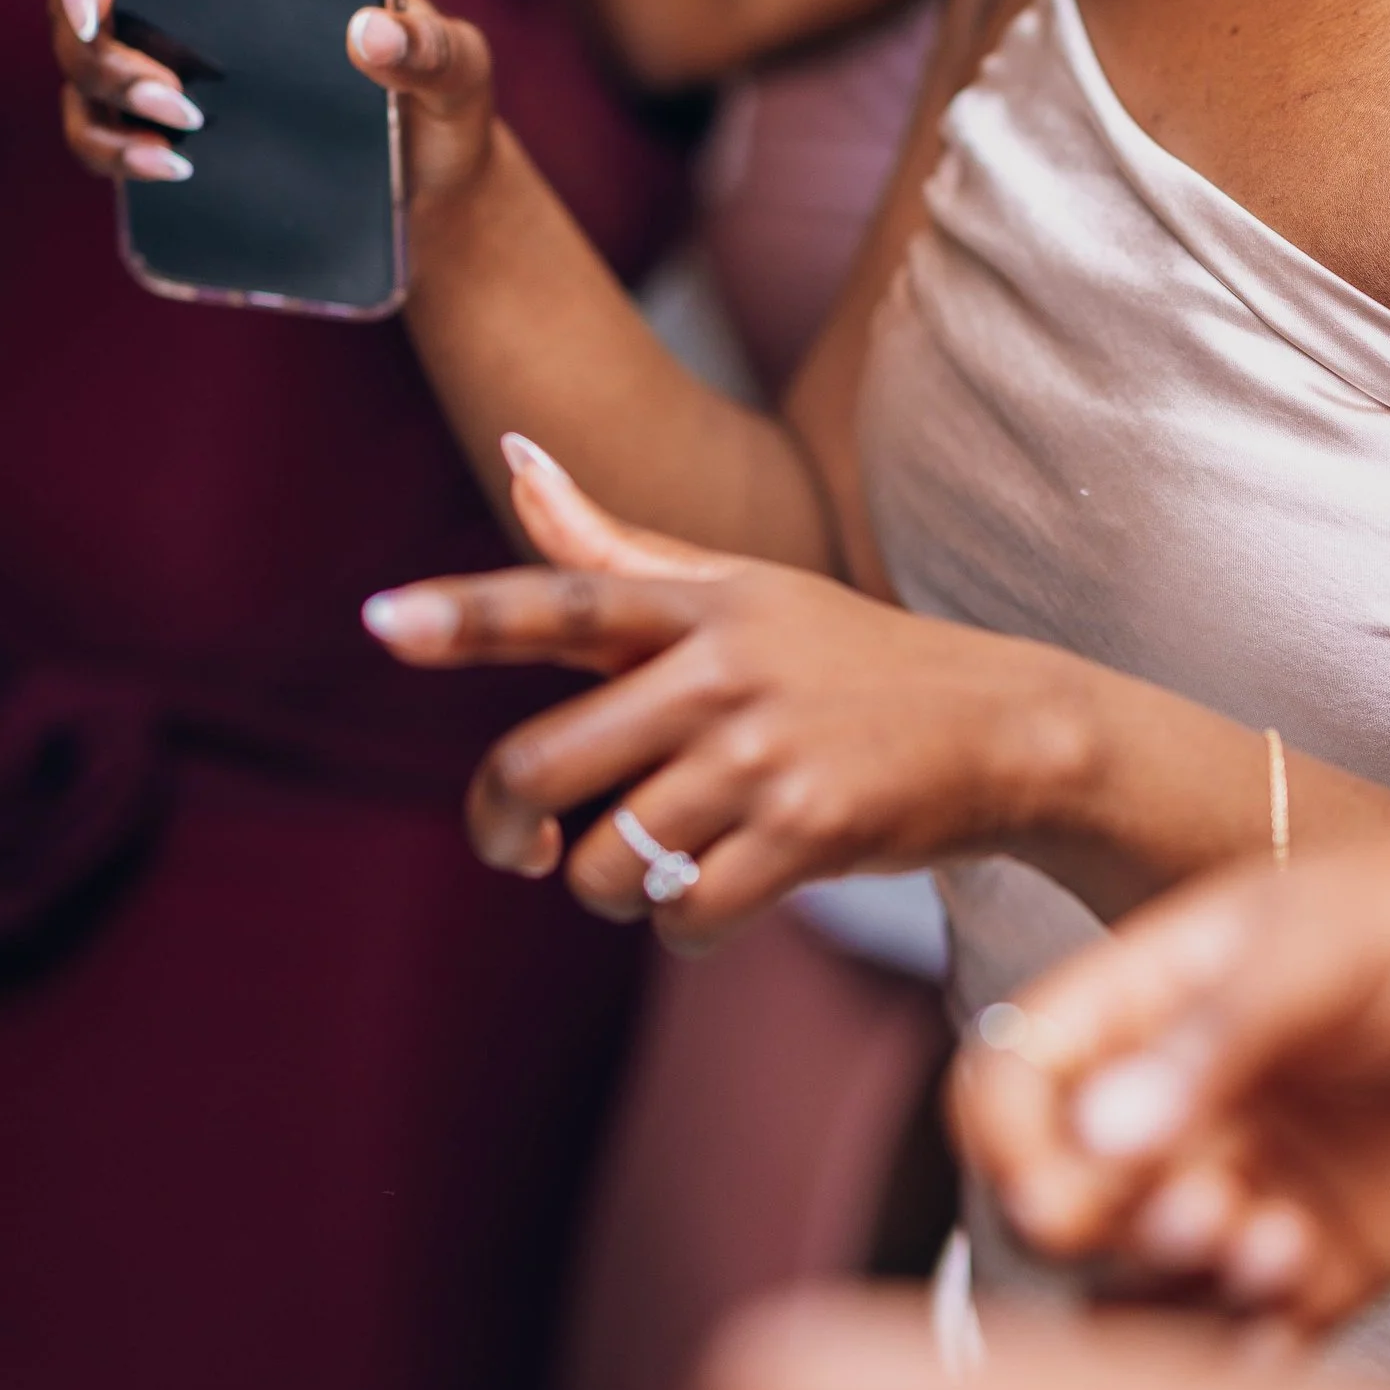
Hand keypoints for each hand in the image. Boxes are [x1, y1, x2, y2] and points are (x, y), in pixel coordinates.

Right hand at [28, 0, 499, 214]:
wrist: (429, 185)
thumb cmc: (442, 99)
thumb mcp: (458, 67)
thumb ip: (433, 48)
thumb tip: (371, 32)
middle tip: (98, 18)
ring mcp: (165, 50)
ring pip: (75, 42)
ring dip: (99, 71)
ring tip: (178, 115)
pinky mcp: (157, 125)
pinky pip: (93, 126)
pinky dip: (110, 143)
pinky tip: (165, 161)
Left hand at [360, 438, 1070, 945]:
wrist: (1007, 726)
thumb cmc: (849, 660)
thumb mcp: (741, 591)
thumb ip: (615, 549)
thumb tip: (513, 458)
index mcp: (700, 604)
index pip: (565, 601)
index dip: (468, 615)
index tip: (382, 622)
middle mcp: (724, 670)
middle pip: (546, 767)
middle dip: (509, 828)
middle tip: (524, 848)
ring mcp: (766, 754)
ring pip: (610, 861)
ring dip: (615, 887)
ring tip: (665, 863)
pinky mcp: (809, 833)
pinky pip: (686, 917)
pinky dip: (686, 931)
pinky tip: (721, 900)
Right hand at [954, 818, 1389, 1332]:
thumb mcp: (1333, 948)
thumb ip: (1219, 1040)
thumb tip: (1100, 1131)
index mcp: (1154, 999)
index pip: (1016, 1082)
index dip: (1012, 1144)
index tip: (1061, 1184)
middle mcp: (1185, 1102)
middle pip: (1068, 1201)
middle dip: (1112, 1224)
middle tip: (1197, 1208)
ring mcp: (1251, 1187)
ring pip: (1146, 1283)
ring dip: (1182, 1288)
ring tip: (1269, 1244)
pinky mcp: (1327, 1263)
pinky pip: (1249, 1336)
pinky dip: (1251, 1350)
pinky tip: (1292, 1312)